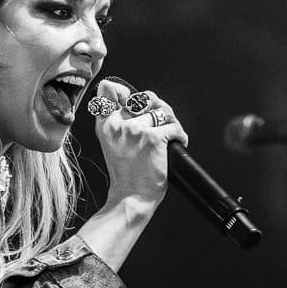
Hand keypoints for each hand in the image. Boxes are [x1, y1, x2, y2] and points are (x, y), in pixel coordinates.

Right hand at [88, 78, 188, 208]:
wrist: (131, 197)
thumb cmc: (126, 174)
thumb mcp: (112, 144)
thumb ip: (120, 122)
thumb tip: (144, 102)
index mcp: (105, 125)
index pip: (108, 90)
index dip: (124, 91)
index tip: (134, 102)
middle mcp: (118, 124)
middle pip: (144, 98)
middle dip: (157, 107)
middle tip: (162, 121)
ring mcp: (136, 130)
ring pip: (163, 112)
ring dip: (172, 123)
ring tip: (171, 137)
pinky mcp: (153, 139)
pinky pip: (174, 127)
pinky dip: (181, 137)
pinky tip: (177, 145)